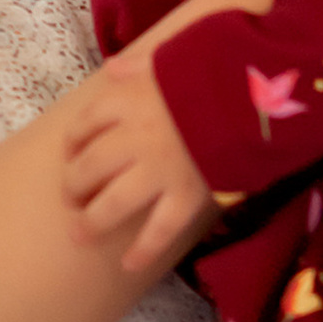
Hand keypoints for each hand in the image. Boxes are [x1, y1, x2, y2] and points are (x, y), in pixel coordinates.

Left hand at [60, 51, 209, 273]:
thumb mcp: (171, 57)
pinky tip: (129, 265)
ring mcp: (158, 171)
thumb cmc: (214, 70)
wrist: (251, 94)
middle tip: (71, 198)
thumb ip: (139, 64)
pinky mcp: (186, 195)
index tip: (71, 153)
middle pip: (90, 167)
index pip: (85, 124)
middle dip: (75, 185)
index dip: (74, 142)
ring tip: (80, 234)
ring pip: (113, 203)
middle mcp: (134, 139)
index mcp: (127, 102)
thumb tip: (114, 68)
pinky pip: (159, 229)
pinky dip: (143, 250)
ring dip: (93, 221)